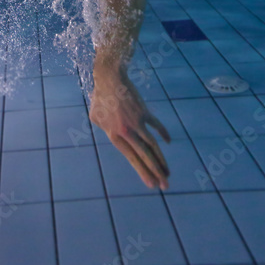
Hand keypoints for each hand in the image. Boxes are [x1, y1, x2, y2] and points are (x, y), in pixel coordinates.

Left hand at [90, 62, 170, 188]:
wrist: (110, 78)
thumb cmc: (100, 98)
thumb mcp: (96, 118)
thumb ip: (105, 130)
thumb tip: (114, 137)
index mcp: (114, 134)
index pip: (131, 158)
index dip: (143, 172)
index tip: (151, 185)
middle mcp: (127, 130)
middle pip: (145, 155)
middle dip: (156, 172)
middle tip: (165, 186)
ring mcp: (137, 121)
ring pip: (153, 144)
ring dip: (161, 160)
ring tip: (168, 172)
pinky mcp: (144, 111)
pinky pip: (156, 125)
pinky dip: (163, 133)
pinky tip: (168, 141)